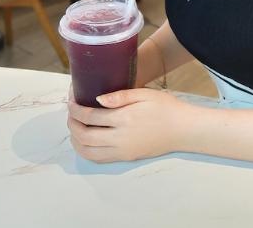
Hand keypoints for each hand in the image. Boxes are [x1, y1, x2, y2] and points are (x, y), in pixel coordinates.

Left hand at [67, 86, 191, 162]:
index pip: (90, 116)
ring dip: (76, 140)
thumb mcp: (144, 94)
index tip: (71, 100)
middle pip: (84, 136)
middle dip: (72, 124)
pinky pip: (98, 159)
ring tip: (74, 126)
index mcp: (124, 119)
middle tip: (70, 112)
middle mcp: (119, 138)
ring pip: (88, 152)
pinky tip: (85, 141)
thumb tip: (97, 99)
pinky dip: (86, 151)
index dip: (76, 109)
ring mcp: (122, 151)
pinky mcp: (125, 158)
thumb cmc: (165, 107)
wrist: (182, 129)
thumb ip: (120, 96)